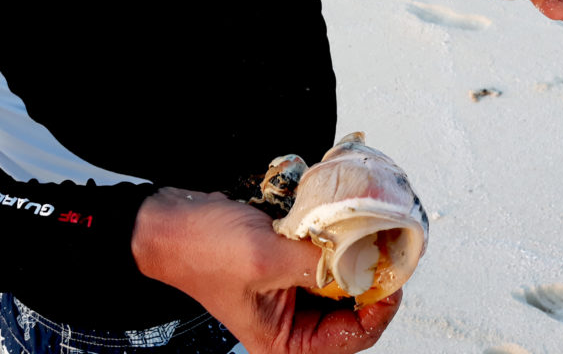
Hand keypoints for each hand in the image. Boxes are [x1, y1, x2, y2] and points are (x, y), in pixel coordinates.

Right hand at [132, 188, 400, 353]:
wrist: (169, 221)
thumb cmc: (201, 250)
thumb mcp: (265, 260)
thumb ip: (316, 263)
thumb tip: (362, 257)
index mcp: (284, 340)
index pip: (353, 336)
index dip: (380, 308)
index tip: (393, 277)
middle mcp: (292, 321)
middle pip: (355, 307)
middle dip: (370, 278)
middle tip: (387, 249)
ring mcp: (292, 289)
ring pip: (344, 277)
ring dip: (355, 255)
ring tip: (368, 233)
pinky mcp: (290, 261)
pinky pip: (327, 254)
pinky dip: (337, 239)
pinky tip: (341, 222)